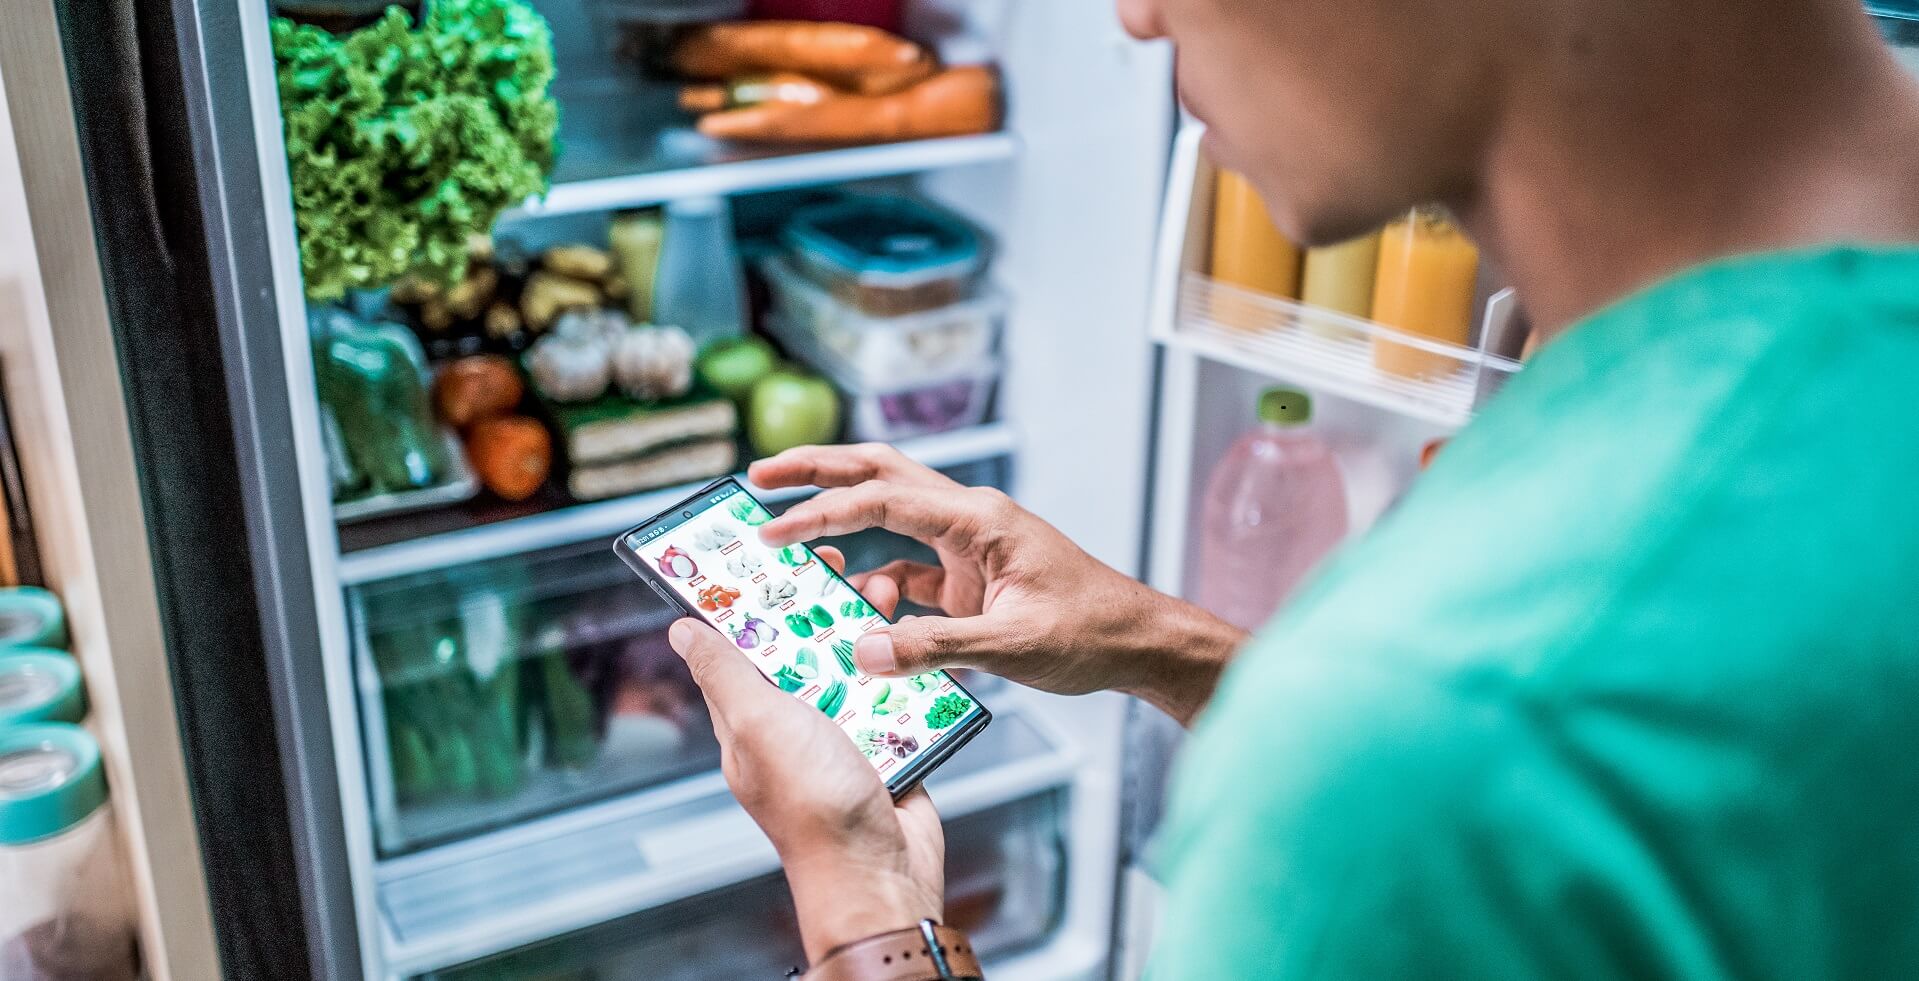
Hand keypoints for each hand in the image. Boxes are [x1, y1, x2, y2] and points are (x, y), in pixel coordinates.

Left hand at [667, 546, 942, 963]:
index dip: (749, 597)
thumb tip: (680, 628)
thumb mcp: (758, 724)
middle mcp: (791, 724)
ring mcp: (840, 735)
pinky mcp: (886, 746)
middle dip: (819, 601)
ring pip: (851, 664)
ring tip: (886, 590)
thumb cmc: (813, 805)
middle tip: (840, 560)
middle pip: (800, 645)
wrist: (883, 872)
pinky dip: (902, 668)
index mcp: (748, 720)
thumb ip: (725, 673)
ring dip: (866, 627)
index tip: (768, 552)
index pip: (738, 644)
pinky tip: (912, 638)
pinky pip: (893, 694)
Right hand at [749, 444, 1247, 724]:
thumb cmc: (1089, 633)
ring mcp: (968, 544)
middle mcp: (968, 518)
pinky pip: (907, 567)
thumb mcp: (1011, 645)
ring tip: (784, 527)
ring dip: (838, 516)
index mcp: (979, 519)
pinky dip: (873, 578)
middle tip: (757, 476)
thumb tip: (863, 651)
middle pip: (880, 473)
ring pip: (889, 513)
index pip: (884, 500)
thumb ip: (935, 647)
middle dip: (817, 470)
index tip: (772, 532)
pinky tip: (850, 600)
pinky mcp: (969, 576)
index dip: (822, 511)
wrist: (1136, 642)